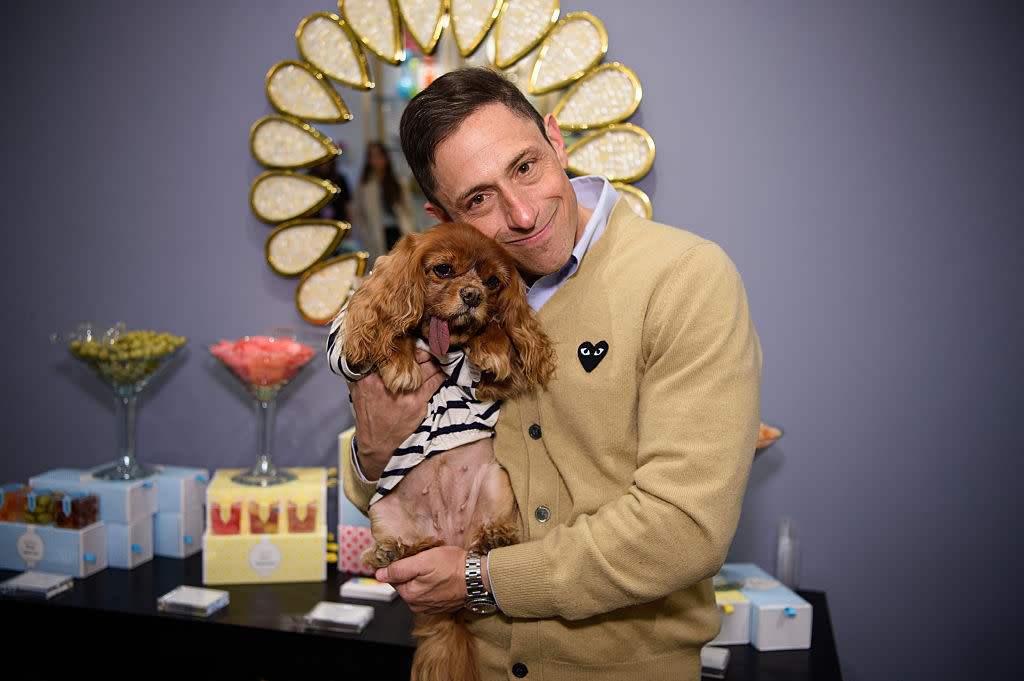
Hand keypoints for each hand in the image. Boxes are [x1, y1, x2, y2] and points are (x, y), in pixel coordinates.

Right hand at [349, 349, 444, 479]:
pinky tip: (442, 371)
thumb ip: (357, 371)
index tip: (410, 338)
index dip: (404, 342)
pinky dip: (441, 374)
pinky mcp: (416, 402)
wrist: (376, 443)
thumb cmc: (367, 414)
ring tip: (437, 357)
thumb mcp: (356, 391)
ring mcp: (402, 392)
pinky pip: (435, 381)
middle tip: (428, 347)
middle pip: (411, 355)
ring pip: (426, 366)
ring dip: (434, 361)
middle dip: (421, 350)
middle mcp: (385, 382)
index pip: (390, 350)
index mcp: (368, 377)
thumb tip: (357, 352)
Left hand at [375, 546, 467, 613]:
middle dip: (412, 571)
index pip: (393, 577)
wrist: (477, 578)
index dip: (400, 563)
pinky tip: (441, 576)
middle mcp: (417, 605)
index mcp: (409, 594)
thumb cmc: (453, 566)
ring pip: (417, 588)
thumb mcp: (423, 561)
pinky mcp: (440, 606)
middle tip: (426, 559)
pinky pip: (429, 593)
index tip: (412, 555)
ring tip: (435, 567)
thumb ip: (399, 569)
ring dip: (422, 577)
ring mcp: (429, 607)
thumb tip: (379, 574)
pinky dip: (432, 584)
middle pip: (405, 583)